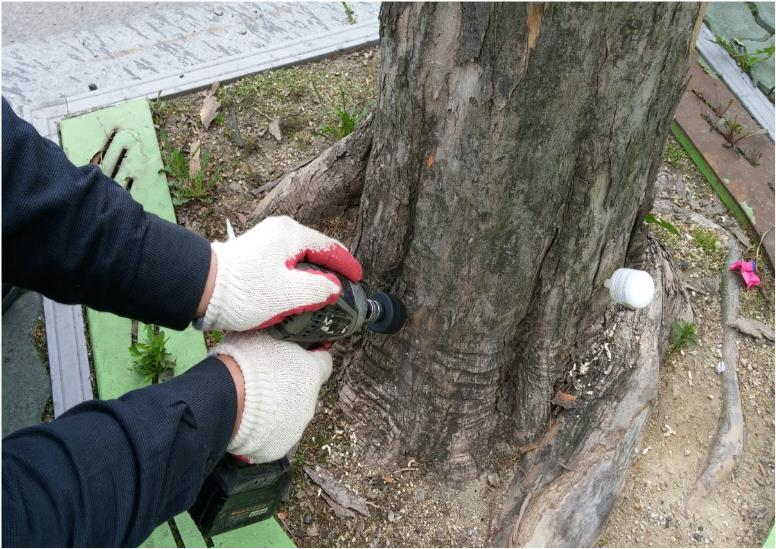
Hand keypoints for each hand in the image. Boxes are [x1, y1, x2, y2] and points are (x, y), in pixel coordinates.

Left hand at [198, 216, 361, 330]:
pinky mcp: (254, 257)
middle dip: (331, 270)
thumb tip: (333, 288)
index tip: (358, 278)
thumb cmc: (244, 290)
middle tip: (344, 288)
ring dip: (312, 276)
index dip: (346, 264)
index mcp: (291, 234)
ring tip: (325, 295)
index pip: (329, 247)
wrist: (201, 288)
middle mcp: (279, 233)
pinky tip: (299, 295)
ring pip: (298, 260)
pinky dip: (296, 279)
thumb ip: (319, 289)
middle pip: (314, 251)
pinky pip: (284, 266)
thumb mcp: (290, 293)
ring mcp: (265, 243)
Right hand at [214, 331, 331, 462]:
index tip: (295, 357)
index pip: (323, 362)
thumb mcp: (267, 336)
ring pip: (292, 414)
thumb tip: (282, 337)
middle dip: (290, 386)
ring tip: (253, 404)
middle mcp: (311, 401)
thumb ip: (282, 341)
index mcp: (312, 372)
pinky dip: (266, 430)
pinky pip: (276, 435)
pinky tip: (249, 422)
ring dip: (279, 409)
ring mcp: (297, 427)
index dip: (309, 358)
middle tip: (264, 382)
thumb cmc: (245, 360)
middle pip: (305, 391)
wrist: (225, 399)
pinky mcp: (280, 447)